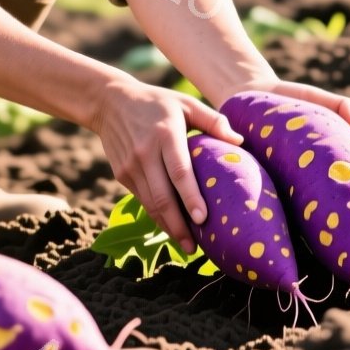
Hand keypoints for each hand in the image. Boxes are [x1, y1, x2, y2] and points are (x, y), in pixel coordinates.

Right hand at [88, 79, 243, 253]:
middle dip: (178, 226)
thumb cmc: (157, 102)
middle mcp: (145, 153)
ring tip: (186, 244)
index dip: (191, 197)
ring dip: (167, 226)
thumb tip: (239, 142)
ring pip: (150, 204)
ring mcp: (130, 166)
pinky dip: (156, 215)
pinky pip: (142, 200)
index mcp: (165, 134)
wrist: (109, 102)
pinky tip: (170, 225)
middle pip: (162, 197)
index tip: (203, 219)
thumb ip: (213, 121)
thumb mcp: (185, 103)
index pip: (179, 171)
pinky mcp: (121, 174)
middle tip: (195, 247)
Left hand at [230, 79, 349, 197]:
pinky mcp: (284, 176)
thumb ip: (343, 106)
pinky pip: (300, 195)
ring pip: (328, 190)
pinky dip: (313, 209)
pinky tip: (316, 230)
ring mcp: (306, 170)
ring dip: (340, 207)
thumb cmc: (290, 98)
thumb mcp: (318, 98)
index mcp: (338, 142)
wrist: (252, 99)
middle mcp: (325, 160)